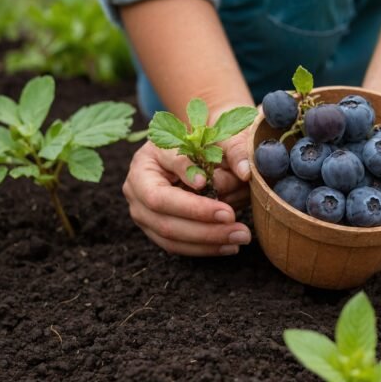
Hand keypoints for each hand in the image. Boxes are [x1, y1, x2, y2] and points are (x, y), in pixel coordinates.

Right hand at [122, 128, 253, 256]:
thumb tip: (245, 172)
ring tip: (240, 238)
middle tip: (239, 228)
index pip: (162, 194)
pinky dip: (204, 248)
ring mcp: (142, 212)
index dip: (192, 206)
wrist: (191, 143)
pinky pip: (176, 246)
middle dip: (205, 228)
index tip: (226, 210)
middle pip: (166, 221)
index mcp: (143, 165)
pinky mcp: (154, 228)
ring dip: (207, 242)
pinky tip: (229, 246)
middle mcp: (136, 190)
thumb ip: (230, 148)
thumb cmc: (200, 136)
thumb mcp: (212, 134)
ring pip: (170, 237)